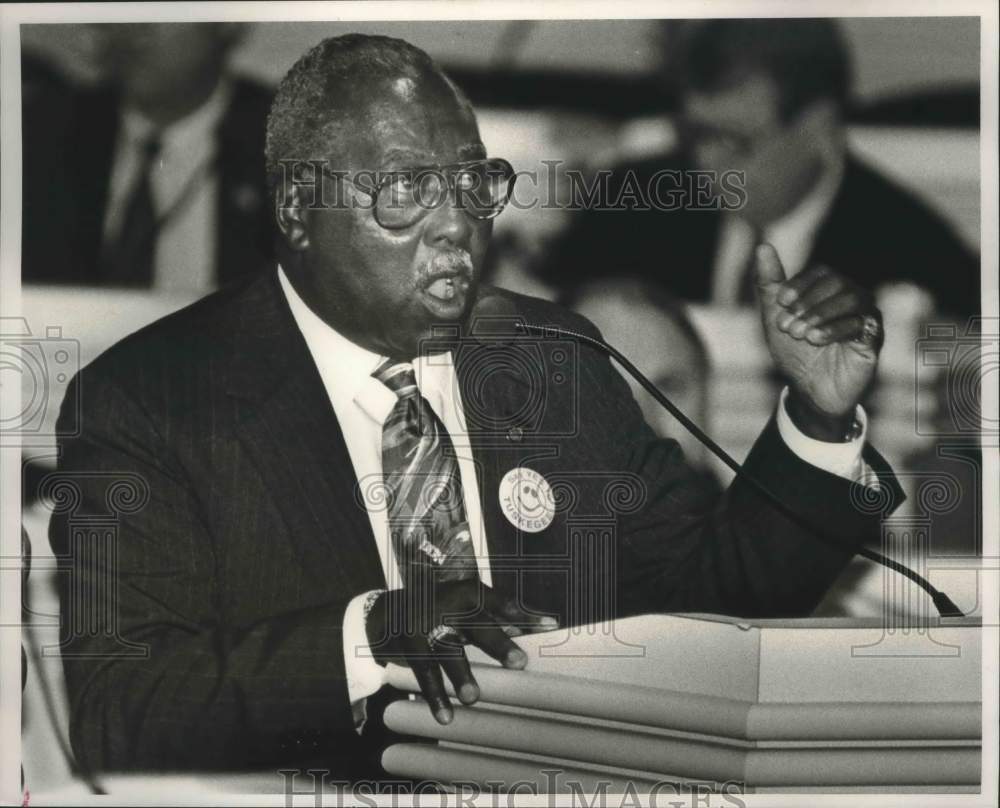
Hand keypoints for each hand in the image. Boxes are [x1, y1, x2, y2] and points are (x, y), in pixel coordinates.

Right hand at [365, 580, 556, 723]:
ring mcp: (427, 626)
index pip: (502, 604)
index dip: (526, 615)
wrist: (387, 612)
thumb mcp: (467, 609)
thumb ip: (496, 619)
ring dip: (461, 675)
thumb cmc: (440, 610)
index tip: (551, 625)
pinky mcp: (410, 647)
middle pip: (478, 626)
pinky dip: (436, 696)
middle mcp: (449, 606)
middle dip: (498, 644)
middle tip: (520, 663)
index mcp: (468, 593)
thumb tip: (530, 628)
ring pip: (448, 652)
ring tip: (474, 698)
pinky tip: (446, 716)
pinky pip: (425, 674)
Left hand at [754, 244, 882, 439]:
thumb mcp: (774, 317)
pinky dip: (835, 330)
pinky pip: (862, 325)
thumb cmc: (793, 351)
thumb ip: (769, 284)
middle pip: (837, 283)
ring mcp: (865, 318)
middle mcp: (852, 298)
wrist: (807, 391)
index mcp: (830, 290)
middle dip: (808, 303)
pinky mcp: (873, 340)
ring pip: (853, 299)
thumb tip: (762, 246)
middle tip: (787, 325)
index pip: (821, 272)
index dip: (800, 284)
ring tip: (800, 334)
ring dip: (821, 314)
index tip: (780, 302)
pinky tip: (815, 340)